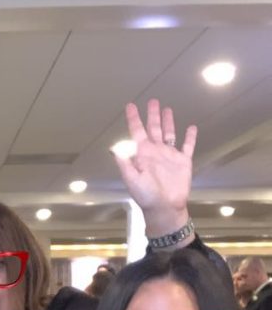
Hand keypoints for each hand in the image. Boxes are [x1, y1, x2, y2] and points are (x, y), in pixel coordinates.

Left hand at [115, 99, 197, 235]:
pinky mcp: (183, 161)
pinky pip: (187, 146)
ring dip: (168, 121)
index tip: (130, 106)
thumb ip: (125, 161)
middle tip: (152, 101)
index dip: (133, 119)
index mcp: (142, 154)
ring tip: (167, 109)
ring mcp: (170, 156)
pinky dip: (190, 137)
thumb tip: (117, 145)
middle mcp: (156, 151)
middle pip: (154, 128)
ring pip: (169, 134)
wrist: (164, 208)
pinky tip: (191, 127)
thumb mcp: (131, 178)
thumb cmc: (146, 195)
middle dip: (152, 115)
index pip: (137, 132)